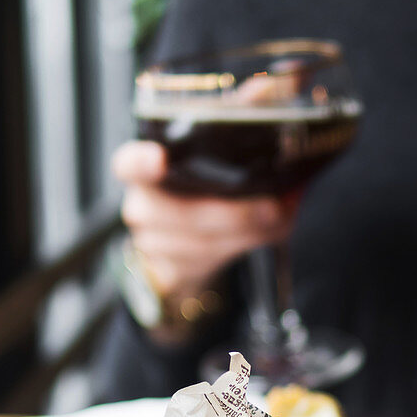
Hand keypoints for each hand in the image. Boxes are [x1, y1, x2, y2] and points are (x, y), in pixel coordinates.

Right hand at [112, 141, 295, 299]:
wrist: (190, 237)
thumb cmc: (204, 186)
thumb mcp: (217, 157)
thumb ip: (245, 146)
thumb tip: (287, 148)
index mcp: (144, 171)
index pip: (129, 165)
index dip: (141, 162)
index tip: (158, 159)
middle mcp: (143, 206)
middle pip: (180, 214)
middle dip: (232, 214)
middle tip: (273, 207)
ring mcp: (155, 243)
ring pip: (204, 244)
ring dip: (249, 232)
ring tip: (280, 216)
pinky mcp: (174, 271)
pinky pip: (214, 263)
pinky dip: (248, 246)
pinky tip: (269, 231)